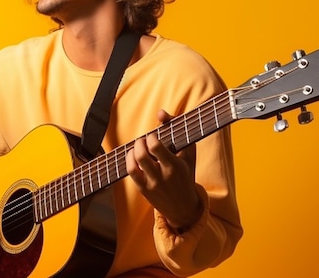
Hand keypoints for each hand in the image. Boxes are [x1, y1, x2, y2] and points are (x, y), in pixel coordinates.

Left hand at [126, 109, 202, 230]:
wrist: (184, 206)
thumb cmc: (186, 172)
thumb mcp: (188, 151)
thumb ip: (176, 128)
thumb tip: (160, 112)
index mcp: (175, 166)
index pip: (156, 146)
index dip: (151, 136)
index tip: (154, 135)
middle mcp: (162, 176)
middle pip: (142, 154)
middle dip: (140, 142)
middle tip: (144, 140)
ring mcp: (151, 184)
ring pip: (134, 164)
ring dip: (133, 150)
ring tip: (139, 147)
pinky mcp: (143, 190)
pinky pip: (130, 172)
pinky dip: (129, 160)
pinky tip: (134, 156)